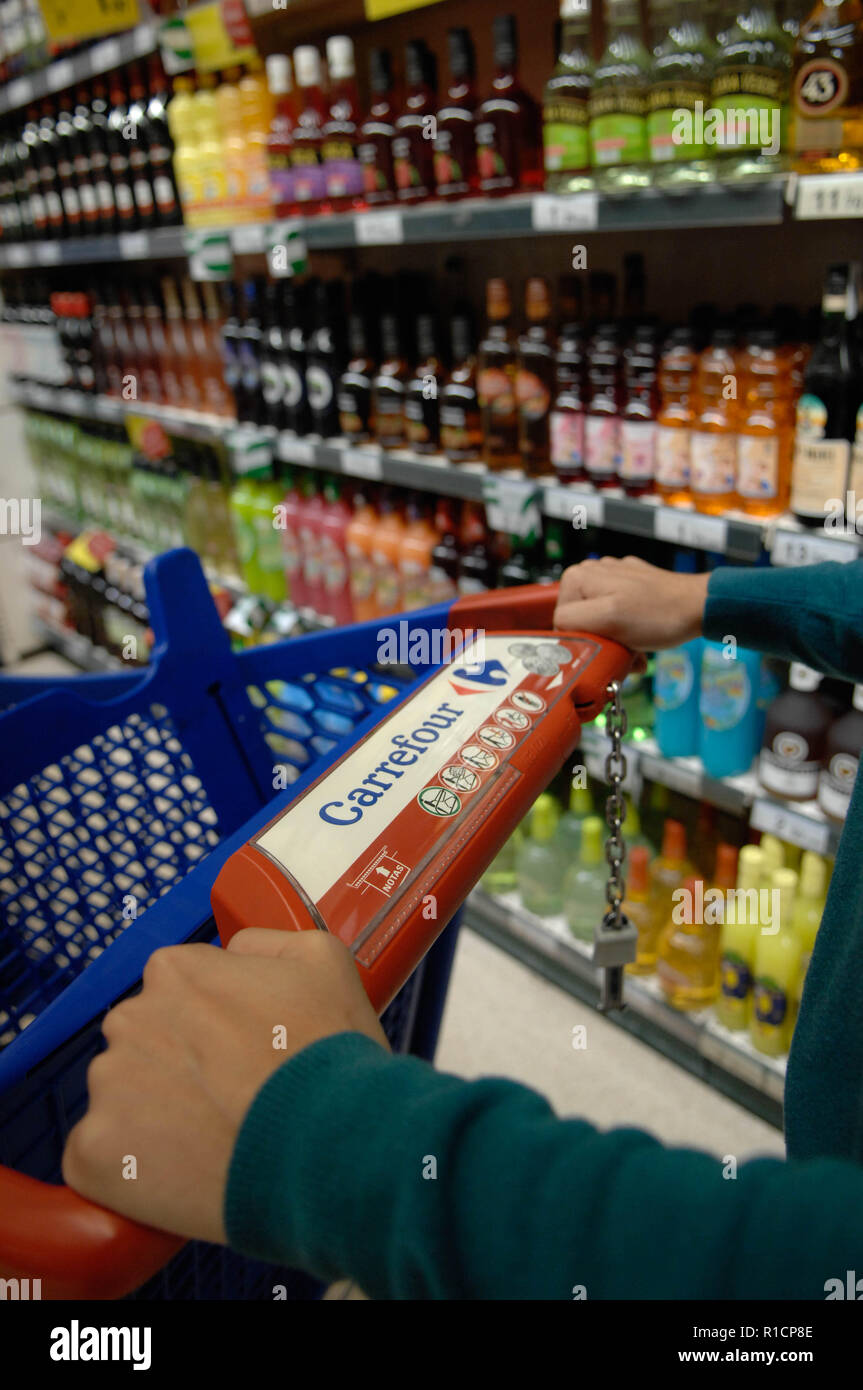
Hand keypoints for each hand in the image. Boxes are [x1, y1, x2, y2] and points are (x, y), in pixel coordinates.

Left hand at [62, 929, 386, 1244]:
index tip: (240, 1053)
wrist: (327, 1150)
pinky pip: (105, 1159)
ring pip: (124, 1100)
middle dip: (177, 1066)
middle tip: (230, 1099)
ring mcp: (108, 1088)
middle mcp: (129, 1019)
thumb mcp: (322, 959)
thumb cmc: (329, 1055)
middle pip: (144, 1041)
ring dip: (157, 1118)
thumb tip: (231, 957)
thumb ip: (263, 944)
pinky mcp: (95, 1154)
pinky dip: (136, 1171)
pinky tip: (186, 1177)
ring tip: (216, 1141)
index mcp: (174, 971)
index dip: (213, 1025)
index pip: (176, 990)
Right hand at [554, 556, 709, 651]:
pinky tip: (643, 635)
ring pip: (598, 622)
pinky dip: (627, 631)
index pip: (560, 623)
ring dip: (614, 640)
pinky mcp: (629, 586)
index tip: (606, 648)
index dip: (584, 642)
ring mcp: (611, 578)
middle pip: (580, 622)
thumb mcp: (607, 621)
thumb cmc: (659, 615)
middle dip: (600, 642)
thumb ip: (572, 621)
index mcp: (577, 578)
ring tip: (636, 644)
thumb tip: (558, 631)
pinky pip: (616, 615)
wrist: (698, 606)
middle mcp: (590, 572)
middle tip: (623, 650)